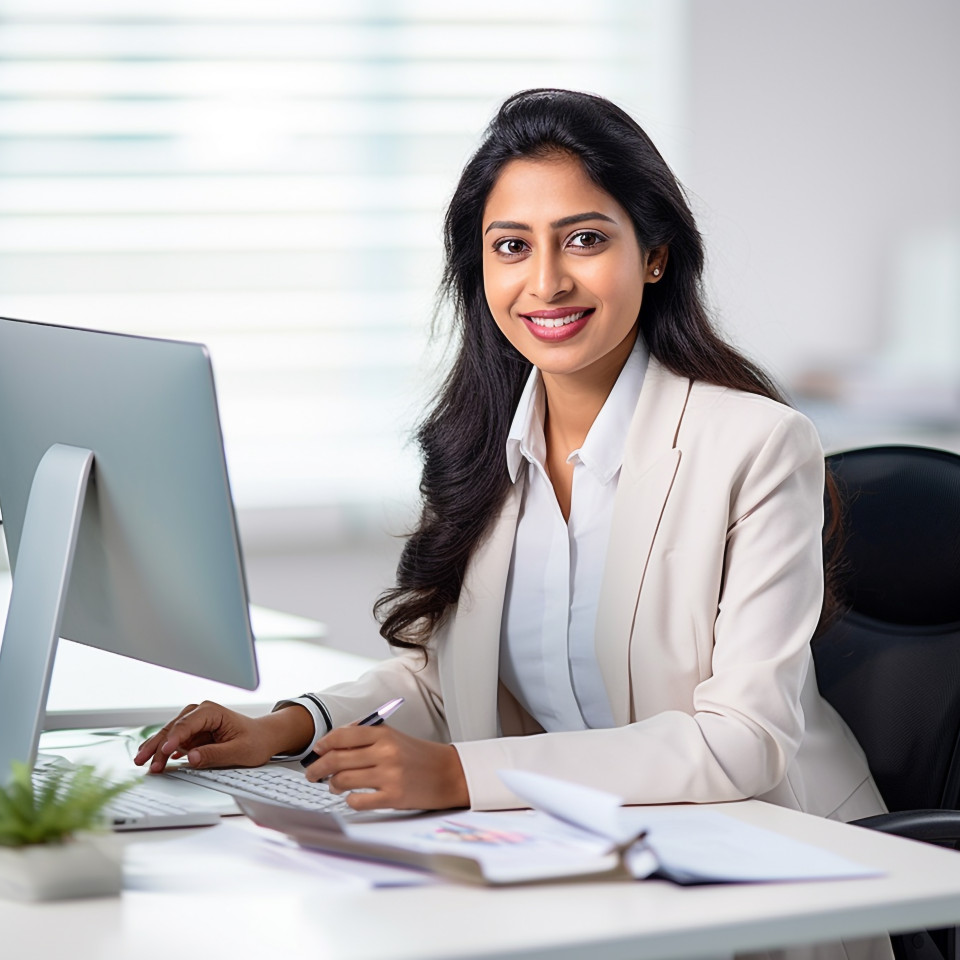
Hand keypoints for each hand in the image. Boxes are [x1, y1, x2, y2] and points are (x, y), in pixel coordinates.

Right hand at [133, 700, 312, 772]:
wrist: (264, 737)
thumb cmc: (256, 741)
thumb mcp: (240, 751)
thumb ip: (215, 754)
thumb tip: (193, 758)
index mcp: (212, 711)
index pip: (188, 724)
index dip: (174, 738)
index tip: (163, 752)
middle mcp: (200, 713)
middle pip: (174, 728)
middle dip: (157, 745)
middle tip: (143, 761)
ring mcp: (195, 723)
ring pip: (170, 734)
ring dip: (157, 748)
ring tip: (143, 762)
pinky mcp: (193, 734)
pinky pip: (174, 741)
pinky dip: (164, 751)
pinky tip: (155, 760)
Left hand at [304, 725, 468, 810]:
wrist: (449, 774)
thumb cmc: (418, 756)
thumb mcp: (394, 738)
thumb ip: (366, 737)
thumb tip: (332, 744)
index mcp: (384, 734)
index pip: (343, 735)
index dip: (323, 744)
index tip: (316, 751)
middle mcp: (385, 752)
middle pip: (337, 759)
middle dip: (318, 767)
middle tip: (312, 774)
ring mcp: (389, 776)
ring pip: (343, 780)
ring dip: (333, 784)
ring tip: (334, 785)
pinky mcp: (393, 797)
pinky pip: (358, 801)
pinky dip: (350, 799)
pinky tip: (352, 797)